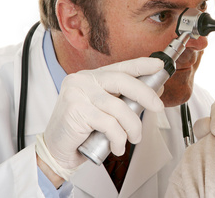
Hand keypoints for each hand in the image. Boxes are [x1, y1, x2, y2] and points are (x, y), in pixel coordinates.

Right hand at [41, 57, 164, 171]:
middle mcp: (83, 80)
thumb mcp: (106, 110)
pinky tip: (118, 146)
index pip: (121, 66)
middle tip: (158, 107)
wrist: (56, 150)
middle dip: (145, 94)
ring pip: (119, 107)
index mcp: (91, 76)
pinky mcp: (76, 111)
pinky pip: (109, 124)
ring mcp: (78, 93)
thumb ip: (125, 99)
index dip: (142, 65)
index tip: (159, 65)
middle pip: (123, 81)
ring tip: (134, 138)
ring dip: (133, 126)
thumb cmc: (83, 130)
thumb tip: (155, 92)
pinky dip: (119, 138)